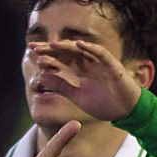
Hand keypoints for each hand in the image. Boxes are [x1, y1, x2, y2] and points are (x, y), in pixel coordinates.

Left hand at [29, 40, 145, 120]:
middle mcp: (88, 64)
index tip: (31, 53)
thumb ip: (61, 86)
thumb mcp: (77, 96)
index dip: (46, 55)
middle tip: (33, 46)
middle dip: (51, 48)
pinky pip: (101, 53)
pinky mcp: (112, 65)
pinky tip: (78, 44)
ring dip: (67, 46)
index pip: (60, 59)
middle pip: (67, 52)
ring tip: (52, 44)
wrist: (125, 112)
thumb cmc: (103, 103)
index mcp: (79, 71)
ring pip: (81, 50)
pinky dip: (91, 48)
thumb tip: (41, 77)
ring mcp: (100, 63)